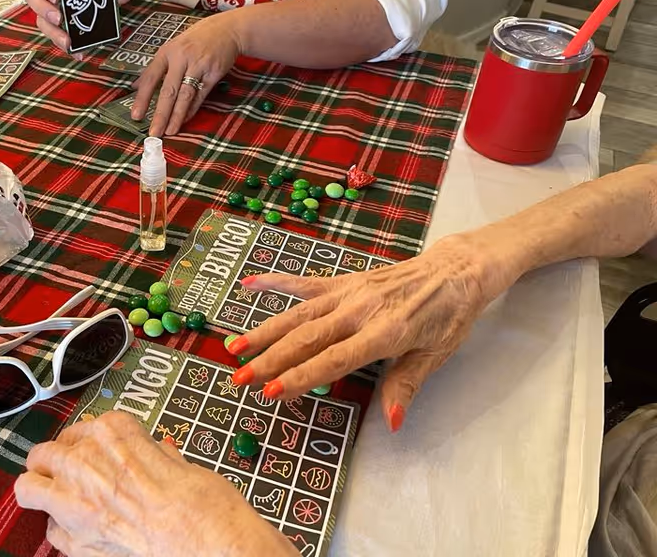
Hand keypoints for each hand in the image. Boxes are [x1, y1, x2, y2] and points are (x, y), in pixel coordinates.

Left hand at [14, 412, 297, 556]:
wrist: (204, 538)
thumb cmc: (202, 501)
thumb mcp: (180, 463)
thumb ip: (158, 456)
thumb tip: (158, 453)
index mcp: (114, 431)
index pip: (82, 429)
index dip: (87, 444)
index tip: (95, 453)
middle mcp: (86, 458)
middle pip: (46, 452)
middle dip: (53, 462)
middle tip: (67, 473)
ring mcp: (74, 499)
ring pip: (29, 485)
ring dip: (39, 489)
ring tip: (52, 497)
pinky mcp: (74, 539)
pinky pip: (51, 531)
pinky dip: (61, 532)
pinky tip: (79, 533)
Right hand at [26, 0, 133, 52]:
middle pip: (33, 0)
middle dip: (44, 11)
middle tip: (59, 19)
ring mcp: (47, 11)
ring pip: (41, 22)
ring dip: (53, 34)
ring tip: (68, 43)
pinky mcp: (56, 27)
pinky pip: (56, 37)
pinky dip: (67, 47)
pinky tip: (79, 54)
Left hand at [132, 12, 241, 136]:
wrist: (226, 30)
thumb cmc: (196, 40)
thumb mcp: (172, 48)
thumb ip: (155, 68)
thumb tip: (135, 86)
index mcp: (167, 52)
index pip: (150, 78)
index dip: (142, 98)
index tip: (136, 115)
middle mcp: (181, 58)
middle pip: (168, 91)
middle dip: (160, 114)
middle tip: (154, 132)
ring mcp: (199, 66)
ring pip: (185, 96)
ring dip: (176, 116)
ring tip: (169, 131)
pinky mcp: (213, 73)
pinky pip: (200, 95)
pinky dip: (192, 109)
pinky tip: (184, 120)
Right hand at [230, 234, 516, 431]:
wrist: (456, 270)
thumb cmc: (448, 316)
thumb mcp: (435, 354)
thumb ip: (406, 385)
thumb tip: (392, 422)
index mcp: (384, 332)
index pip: (333, 360)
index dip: (300, 376)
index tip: (271, 392)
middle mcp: (360, 310)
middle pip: (306, 338)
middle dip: (270, 360)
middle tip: (240, 379)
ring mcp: (349, 292)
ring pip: (298, 314)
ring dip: (263, 331)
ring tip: (234, 347)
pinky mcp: (345, 280)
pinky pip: (305, 283)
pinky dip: (276, 281)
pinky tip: (249, 283)